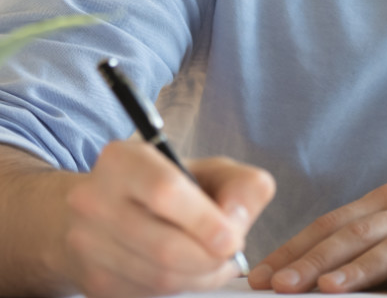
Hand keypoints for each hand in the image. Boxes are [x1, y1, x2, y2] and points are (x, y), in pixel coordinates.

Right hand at [62, 140, 274, 297]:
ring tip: (215, 259)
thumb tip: (238, 221)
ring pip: (160, 278)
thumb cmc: (170, 188)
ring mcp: (86, 244)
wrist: (105, 213)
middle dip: (211, 257)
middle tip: (230, 250)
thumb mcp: (211, 170)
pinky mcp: (92, 281)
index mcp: (123, 161)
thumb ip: (242, 186)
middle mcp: (93, 200)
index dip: (205, 221)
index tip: (233, 237)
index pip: (165, 192)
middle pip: (164, 246)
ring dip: (201, 275)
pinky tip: (191, 270)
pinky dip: (183, 287)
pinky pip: (149, 294)